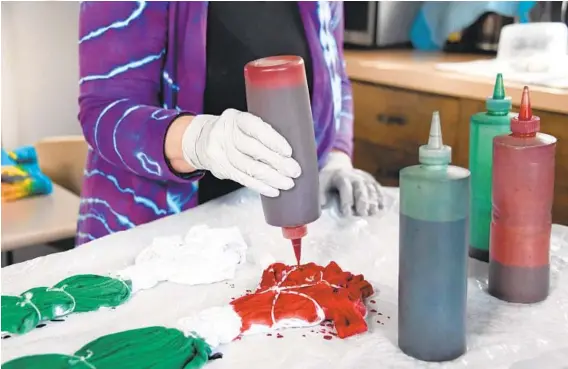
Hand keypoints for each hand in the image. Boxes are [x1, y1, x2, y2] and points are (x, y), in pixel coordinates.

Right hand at [181, 109, 300, 196]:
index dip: (272, 140)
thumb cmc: (233, 132)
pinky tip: (273, 190)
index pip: (255, 128)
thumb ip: (262, 132)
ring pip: (250, 168)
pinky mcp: (220, 169)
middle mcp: (226, 134)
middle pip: (254, 150)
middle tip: (295, 171)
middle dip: (277, 162)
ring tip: (288, 183)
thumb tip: (292, 152)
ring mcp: (221, 152)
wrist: (200, 140)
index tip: (288, 151)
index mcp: (236, 118)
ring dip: (272, 178)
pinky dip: (260, 186)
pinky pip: (243, 179)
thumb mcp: (243, 123)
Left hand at [319, 151, 382, 215]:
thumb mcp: (320, 183)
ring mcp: (365, 177)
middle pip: (361, 188)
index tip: (347, 214)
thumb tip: (322, 205)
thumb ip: (320, 193)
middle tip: (362, 214)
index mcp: (341, 176)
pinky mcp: (371, 180)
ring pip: (371, 189)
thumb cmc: (328, 179)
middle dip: (362, 202)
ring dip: (373, 201)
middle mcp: (355, 176)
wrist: (338, 166)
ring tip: (373, 213)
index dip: (346, 201)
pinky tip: (381, 207)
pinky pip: (377, 188)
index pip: (345, 188)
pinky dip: (380, 197)